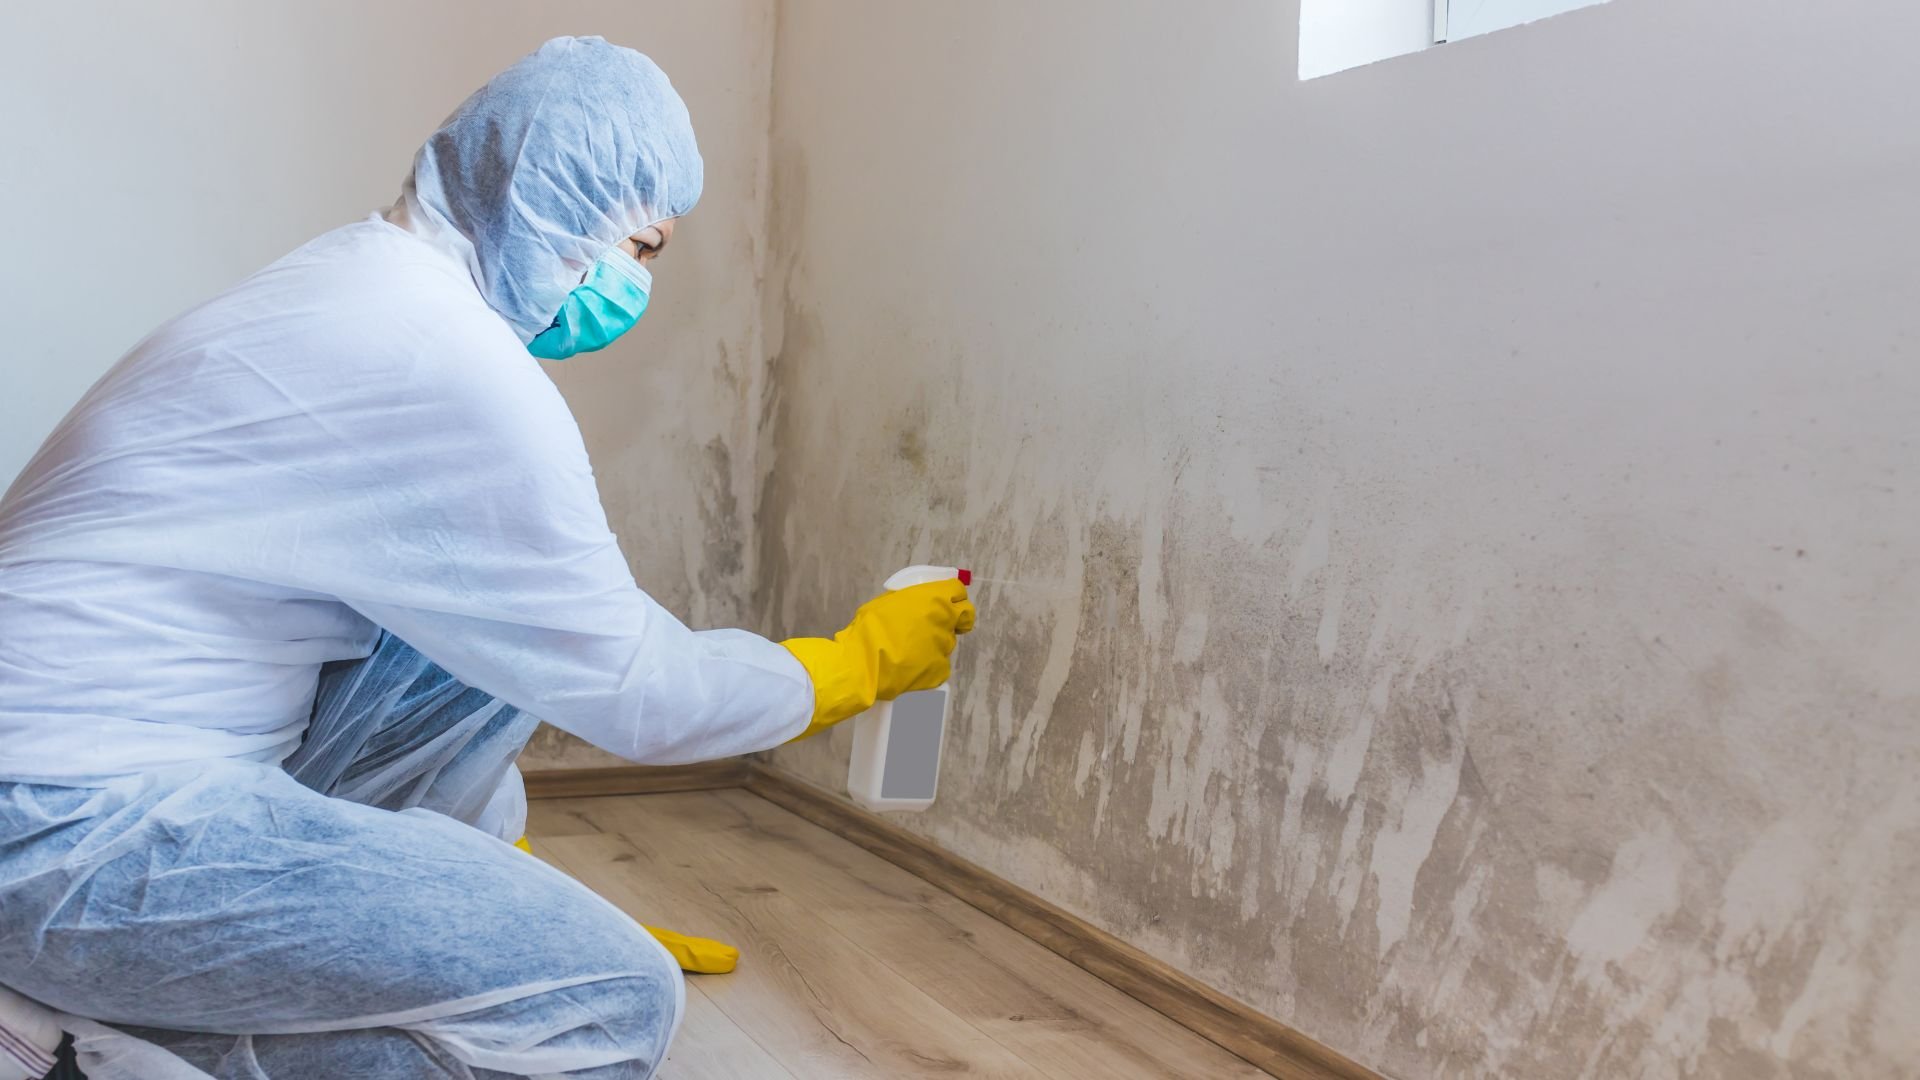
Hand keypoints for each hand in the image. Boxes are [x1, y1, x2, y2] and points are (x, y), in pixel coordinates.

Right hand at [780, 579, 976, 739]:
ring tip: (910, 650)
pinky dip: (929, 665)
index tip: (949, 601)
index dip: (955, 596)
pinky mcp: (940, 670)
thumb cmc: (871, 627)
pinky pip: (939, 665)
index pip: (958, 591)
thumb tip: (919, 604)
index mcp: (934, 598)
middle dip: (956, 619)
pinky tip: (910, 666)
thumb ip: (912, 601)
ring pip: (947, 642)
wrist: (863, 663)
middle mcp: (946, 621)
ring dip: (935, 643)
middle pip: (963, 617)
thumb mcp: (889, 601)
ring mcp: (945, 647)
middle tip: (941, 624)